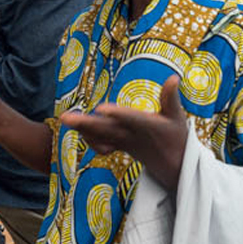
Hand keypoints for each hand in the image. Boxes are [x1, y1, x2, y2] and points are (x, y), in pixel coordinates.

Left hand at [59, 75, 186, 191]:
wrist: (174, 167)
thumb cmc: (177, 137)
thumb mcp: (177, 117)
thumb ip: (171, 98)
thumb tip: (173, 77)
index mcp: (148, 126)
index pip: (132, 119)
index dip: (118, 114)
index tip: (102, 109)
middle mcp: (132, 136)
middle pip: (106, 130)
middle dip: (86, 123)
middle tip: (66, 117)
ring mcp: (124, 143)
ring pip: (100, 137)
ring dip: (82, 129)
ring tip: (65, 119)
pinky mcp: (119, 146)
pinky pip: (101, 145)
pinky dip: (90, 139)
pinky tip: (80, 129)